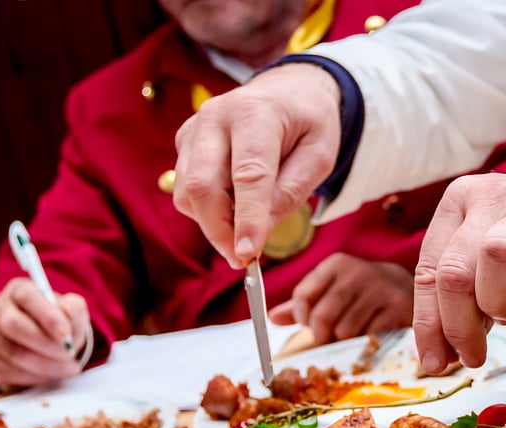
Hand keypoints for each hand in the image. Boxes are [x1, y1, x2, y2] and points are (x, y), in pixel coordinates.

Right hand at [0, 278, 91, 390]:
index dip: (47, 317)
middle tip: (68, 354)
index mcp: (19, 290)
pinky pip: (9, 371)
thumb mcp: (73, 312)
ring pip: (12, 352)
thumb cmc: (60, 323)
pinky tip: (52, 374)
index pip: (27, 297)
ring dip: (45, 365)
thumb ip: (74, 310)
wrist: (46, 343)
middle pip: (13, 325)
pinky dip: (35, 377)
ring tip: (68, 367)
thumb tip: (67, 320)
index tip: (66, 337)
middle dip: (46, 344)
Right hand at [172, 62, 341, 265]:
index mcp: (256, 112)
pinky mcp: (185, 143)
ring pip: (187, 192)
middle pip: (202, 185)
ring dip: (213, 224)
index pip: (248, 174)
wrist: (288, 90)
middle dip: (220, 231)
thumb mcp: (320, 155)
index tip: (248, 252)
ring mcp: (194, 128)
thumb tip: (260, 233)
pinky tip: (234, 207)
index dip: (247, 218)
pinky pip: (185, 190)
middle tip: (244, 259)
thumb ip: (291, 192)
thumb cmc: (308, 122)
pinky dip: (207, 210)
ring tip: (246, 230)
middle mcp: (216, 116)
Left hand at [269, 254, 413, 343]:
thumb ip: (303, 303)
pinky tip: (368, 336)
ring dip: (344, 342)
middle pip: (322, 316)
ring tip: (350, 337)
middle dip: (320, 336)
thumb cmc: (358, 292)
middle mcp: (357, 273)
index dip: (302, 318)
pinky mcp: (397, 307)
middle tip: (327, 340)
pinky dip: (364, 343)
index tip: (309, 326)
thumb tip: (271, 318)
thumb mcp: (330, 289)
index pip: (302, 295)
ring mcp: (379, 289)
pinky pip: (369, 336)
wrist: (404, 286)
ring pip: (345, 330)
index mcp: (335, 265)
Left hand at [412, 171, 505, 372]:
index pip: (429, 269)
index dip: (429, 323)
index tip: (435, 361)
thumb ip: (462, 302)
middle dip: (459, 325)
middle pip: (456, 269)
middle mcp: (494, 195)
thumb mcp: (489, 268)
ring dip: (498, 302)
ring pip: (498, 255)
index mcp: (461, 201)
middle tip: (473, 356)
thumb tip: (438, 357)